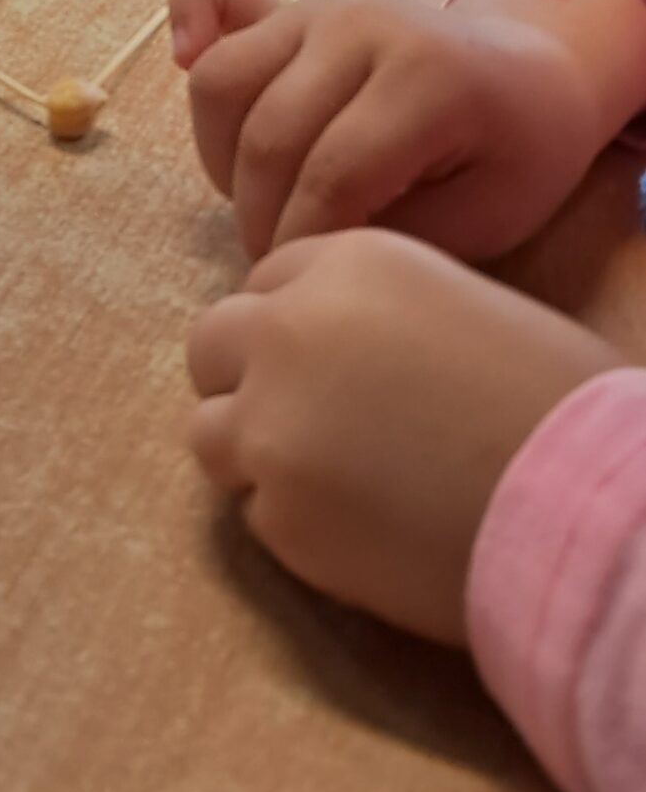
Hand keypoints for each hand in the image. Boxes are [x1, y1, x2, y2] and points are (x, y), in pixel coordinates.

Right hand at [168, 0, 607, 259]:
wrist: (530, 70)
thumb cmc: (519, 153)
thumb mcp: (490, 217)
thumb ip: (397, 238)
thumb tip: (304, 255)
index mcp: (425, 76)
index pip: (332, 177)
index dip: (304, 245)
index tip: (305, 288)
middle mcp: (360, 26)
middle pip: (269, 137)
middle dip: (262, 222)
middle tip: (282, 269)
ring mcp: (318, 8)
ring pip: (222, 83)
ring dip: (224, 162)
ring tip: (264, 204)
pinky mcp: (289, 6)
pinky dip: (188, 25)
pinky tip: (183, 57)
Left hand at [186, 231, 614, 641]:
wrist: (580, 503)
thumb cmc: (552, 399)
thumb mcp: (460, 305)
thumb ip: (377, 314)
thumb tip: (342, 349)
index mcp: (345, 264)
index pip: (268, 279)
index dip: (293, 321)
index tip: (325, 360)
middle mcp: (287, 330)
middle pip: (213, 343)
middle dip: (247, 377)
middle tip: (308, 419)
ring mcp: (270, 424)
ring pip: (211, 430)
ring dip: (255, 451)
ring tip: (332, 479)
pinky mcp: (277, 514)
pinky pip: (255, 512)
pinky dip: (294, 520)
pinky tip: (362, 528)